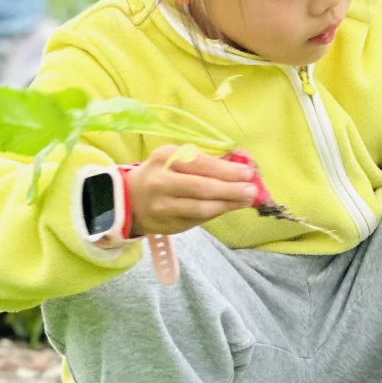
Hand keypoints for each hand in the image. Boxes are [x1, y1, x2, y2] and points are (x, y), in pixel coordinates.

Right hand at [125, 145, 258, 236]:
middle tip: (252, 190)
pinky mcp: (169, 224)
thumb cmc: (161, 174)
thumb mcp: (174, 159)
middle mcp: (161, 181)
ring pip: (201, 207)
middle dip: (230, 189)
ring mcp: (163, 206)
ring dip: (228, 204)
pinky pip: (198, 219)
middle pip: (201, 187)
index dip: (226, 169)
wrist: (129, 200)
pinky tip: (230, 207)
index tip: (247, 172)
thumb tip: (240, 168)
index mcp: (165, 158)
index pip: (199, 163)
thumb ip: (203, 163)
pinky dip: (216, 213)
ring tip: (247, 200)